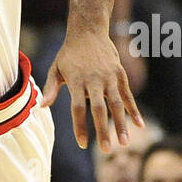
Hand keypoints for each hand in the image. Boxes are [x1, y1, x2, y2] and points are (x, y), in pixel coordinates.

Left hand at [42, 30, 142, 150]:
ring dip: (121, 124)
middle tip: (107, 151)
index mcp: (77, 81)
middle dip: (103, 130)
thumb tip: (42, 107)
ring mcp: (109, 77)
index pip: (78, 108)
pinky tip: (139, 125)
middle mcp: (95, 80)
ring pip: (117, 104)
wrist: (88, 30)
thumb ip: (50, 88)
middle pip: (99, 109)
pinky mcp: (120, 74)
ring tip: (124, 143)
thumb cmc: (69, 54)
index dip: (80, 126)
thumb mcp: (56, 69)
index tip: (82, 144)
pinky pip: (128, 95)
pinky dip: (134, 110)